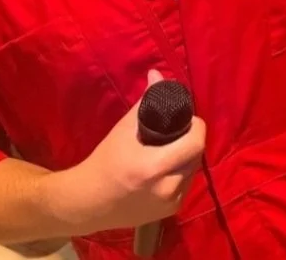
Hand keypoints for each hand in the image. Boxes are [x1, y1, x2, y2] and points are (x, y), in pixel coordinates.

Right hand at [54, 70, 206, 234]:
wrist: (87, 202)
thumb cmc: (104, 162)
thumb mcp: (124, 130)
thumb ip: (146, 102)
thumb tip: (157, 75)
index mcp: (154, 168)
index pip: (196, 142)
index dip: (196, 126)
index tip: (187, 119)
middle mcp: (167, 188)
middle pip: (197, 155)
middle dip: (192, 140)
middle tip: (178, 132)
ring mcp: (170, 202)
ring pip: (194, 170)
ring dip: (188, 157)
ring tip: (172, 148)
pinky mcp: (171, 211)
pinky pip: (186, 184)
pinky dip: (181, 172)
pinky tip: (167, 166)